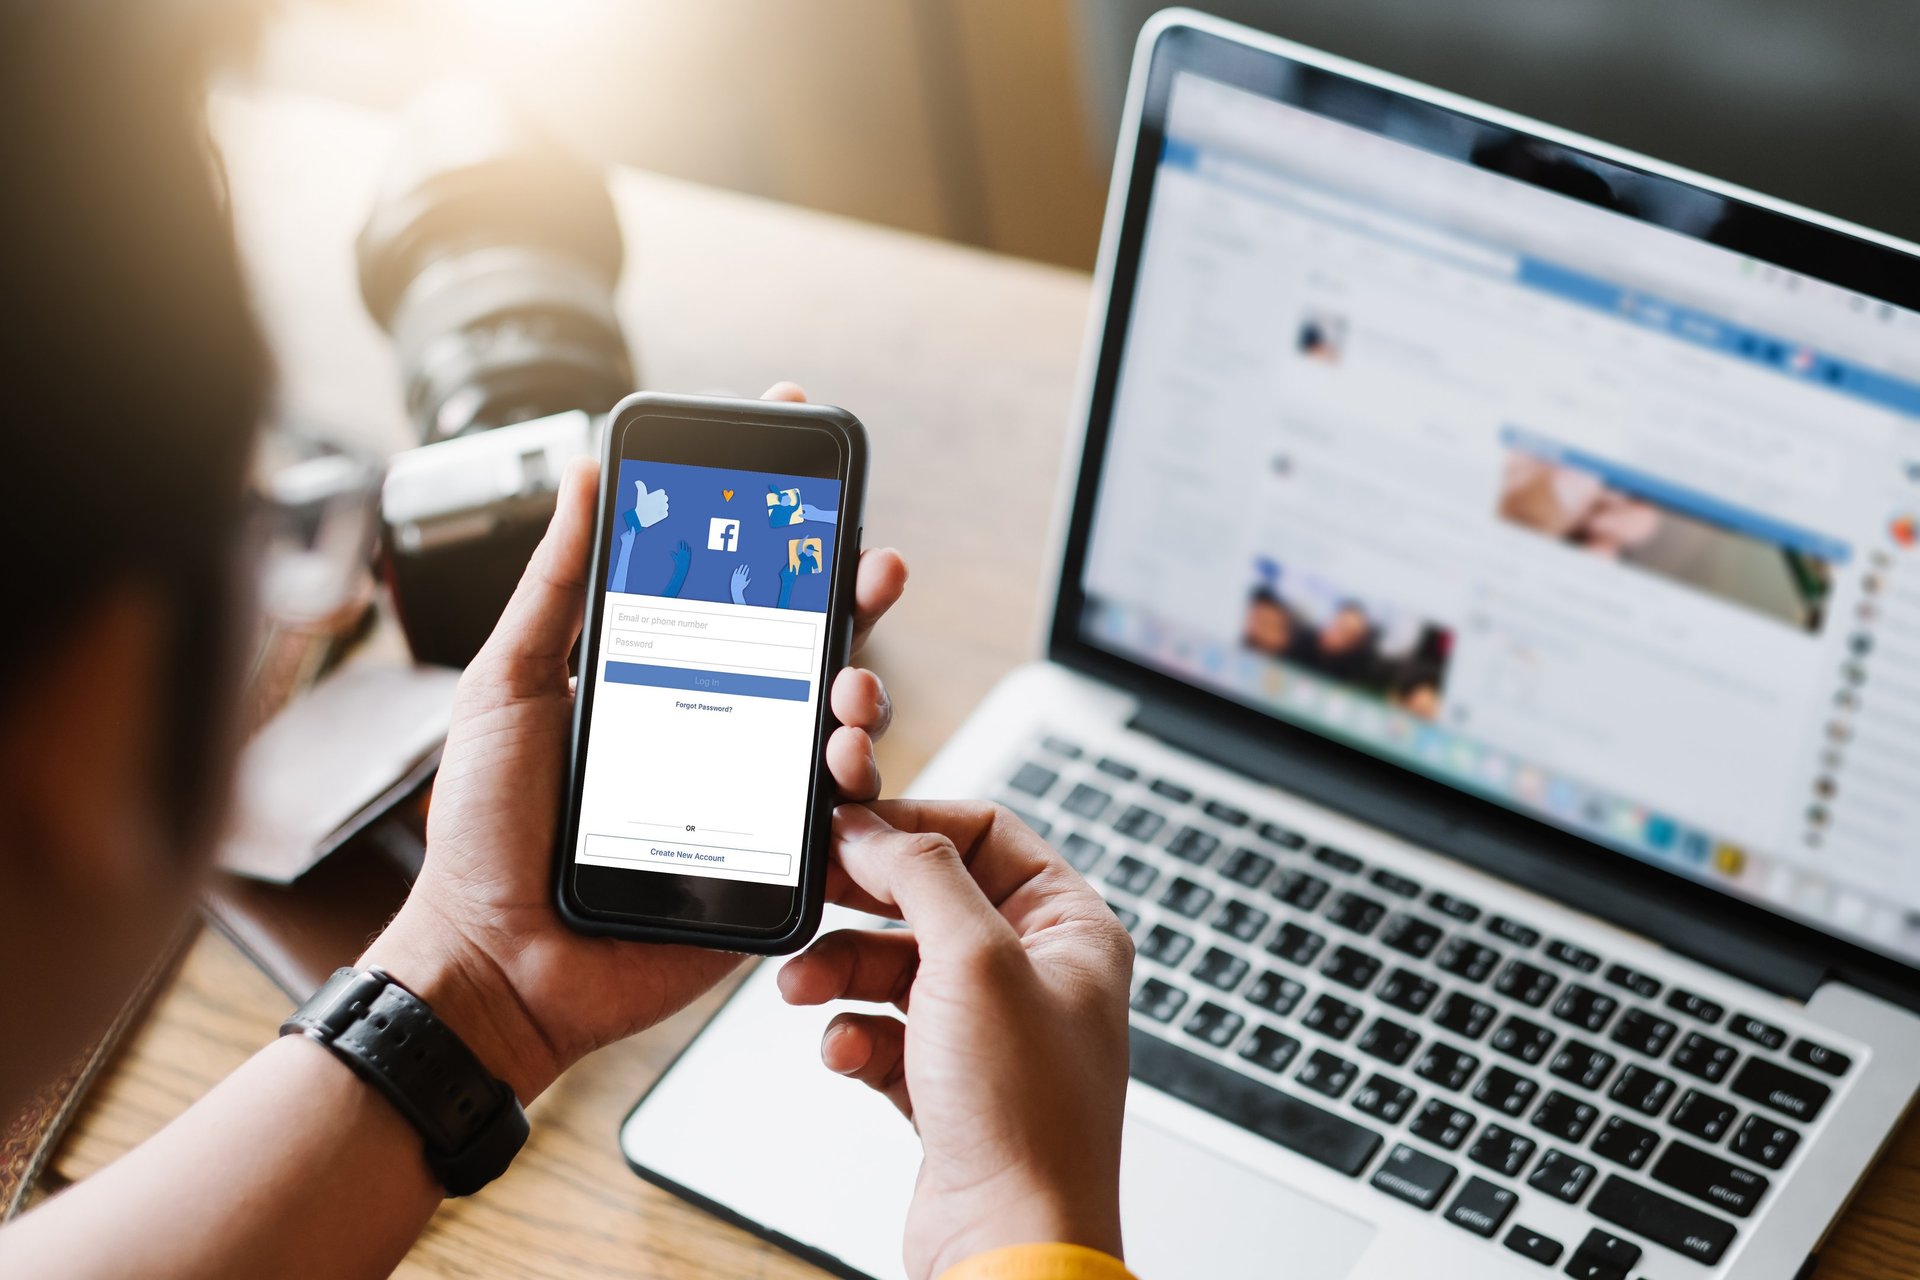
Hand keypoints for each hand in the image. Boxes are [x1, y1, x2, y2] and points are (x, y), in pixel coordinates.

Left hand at [363, 383, 909, 1102]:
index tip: (798, 456)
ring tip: (848, 688)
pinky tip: (846, 760)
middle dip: (852, 594)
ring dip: (865, 688)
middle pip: (809, 641)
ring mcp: (751, 791)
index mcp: (659, 671)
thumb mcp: (507, 686)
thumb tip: (585, 474)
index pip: (732, 582)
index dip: (774, 522)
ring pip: (840, 721)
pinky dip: (858, 778)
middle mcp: (717, 721)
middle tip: (870, 564)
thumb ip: (553, 586)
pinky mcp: (774, 861)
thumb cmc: (486, 832)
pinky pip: (839, 814)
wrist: (495, 962)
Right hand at [778, 802, 1133, 1278]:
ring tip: (803, 987)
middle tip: (812, 896)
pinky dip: (854, 1037)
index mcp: (1070, 928)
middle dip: (864, 904)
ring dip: (842, 971)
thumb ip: (921, 873)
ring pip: (897, 966)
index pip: (989, 833)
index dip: (915, 827)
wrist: (1009, 1241)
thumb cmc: (1026, 1116)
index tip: (850, 829)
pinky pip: (884, 1033)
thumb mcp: (972, 959)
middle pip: (932, 898)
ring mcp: (990, 1031)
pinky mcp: (948, 1084)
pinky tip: (844, 1052)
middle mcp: (1036, 973)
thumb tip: (873, 826)